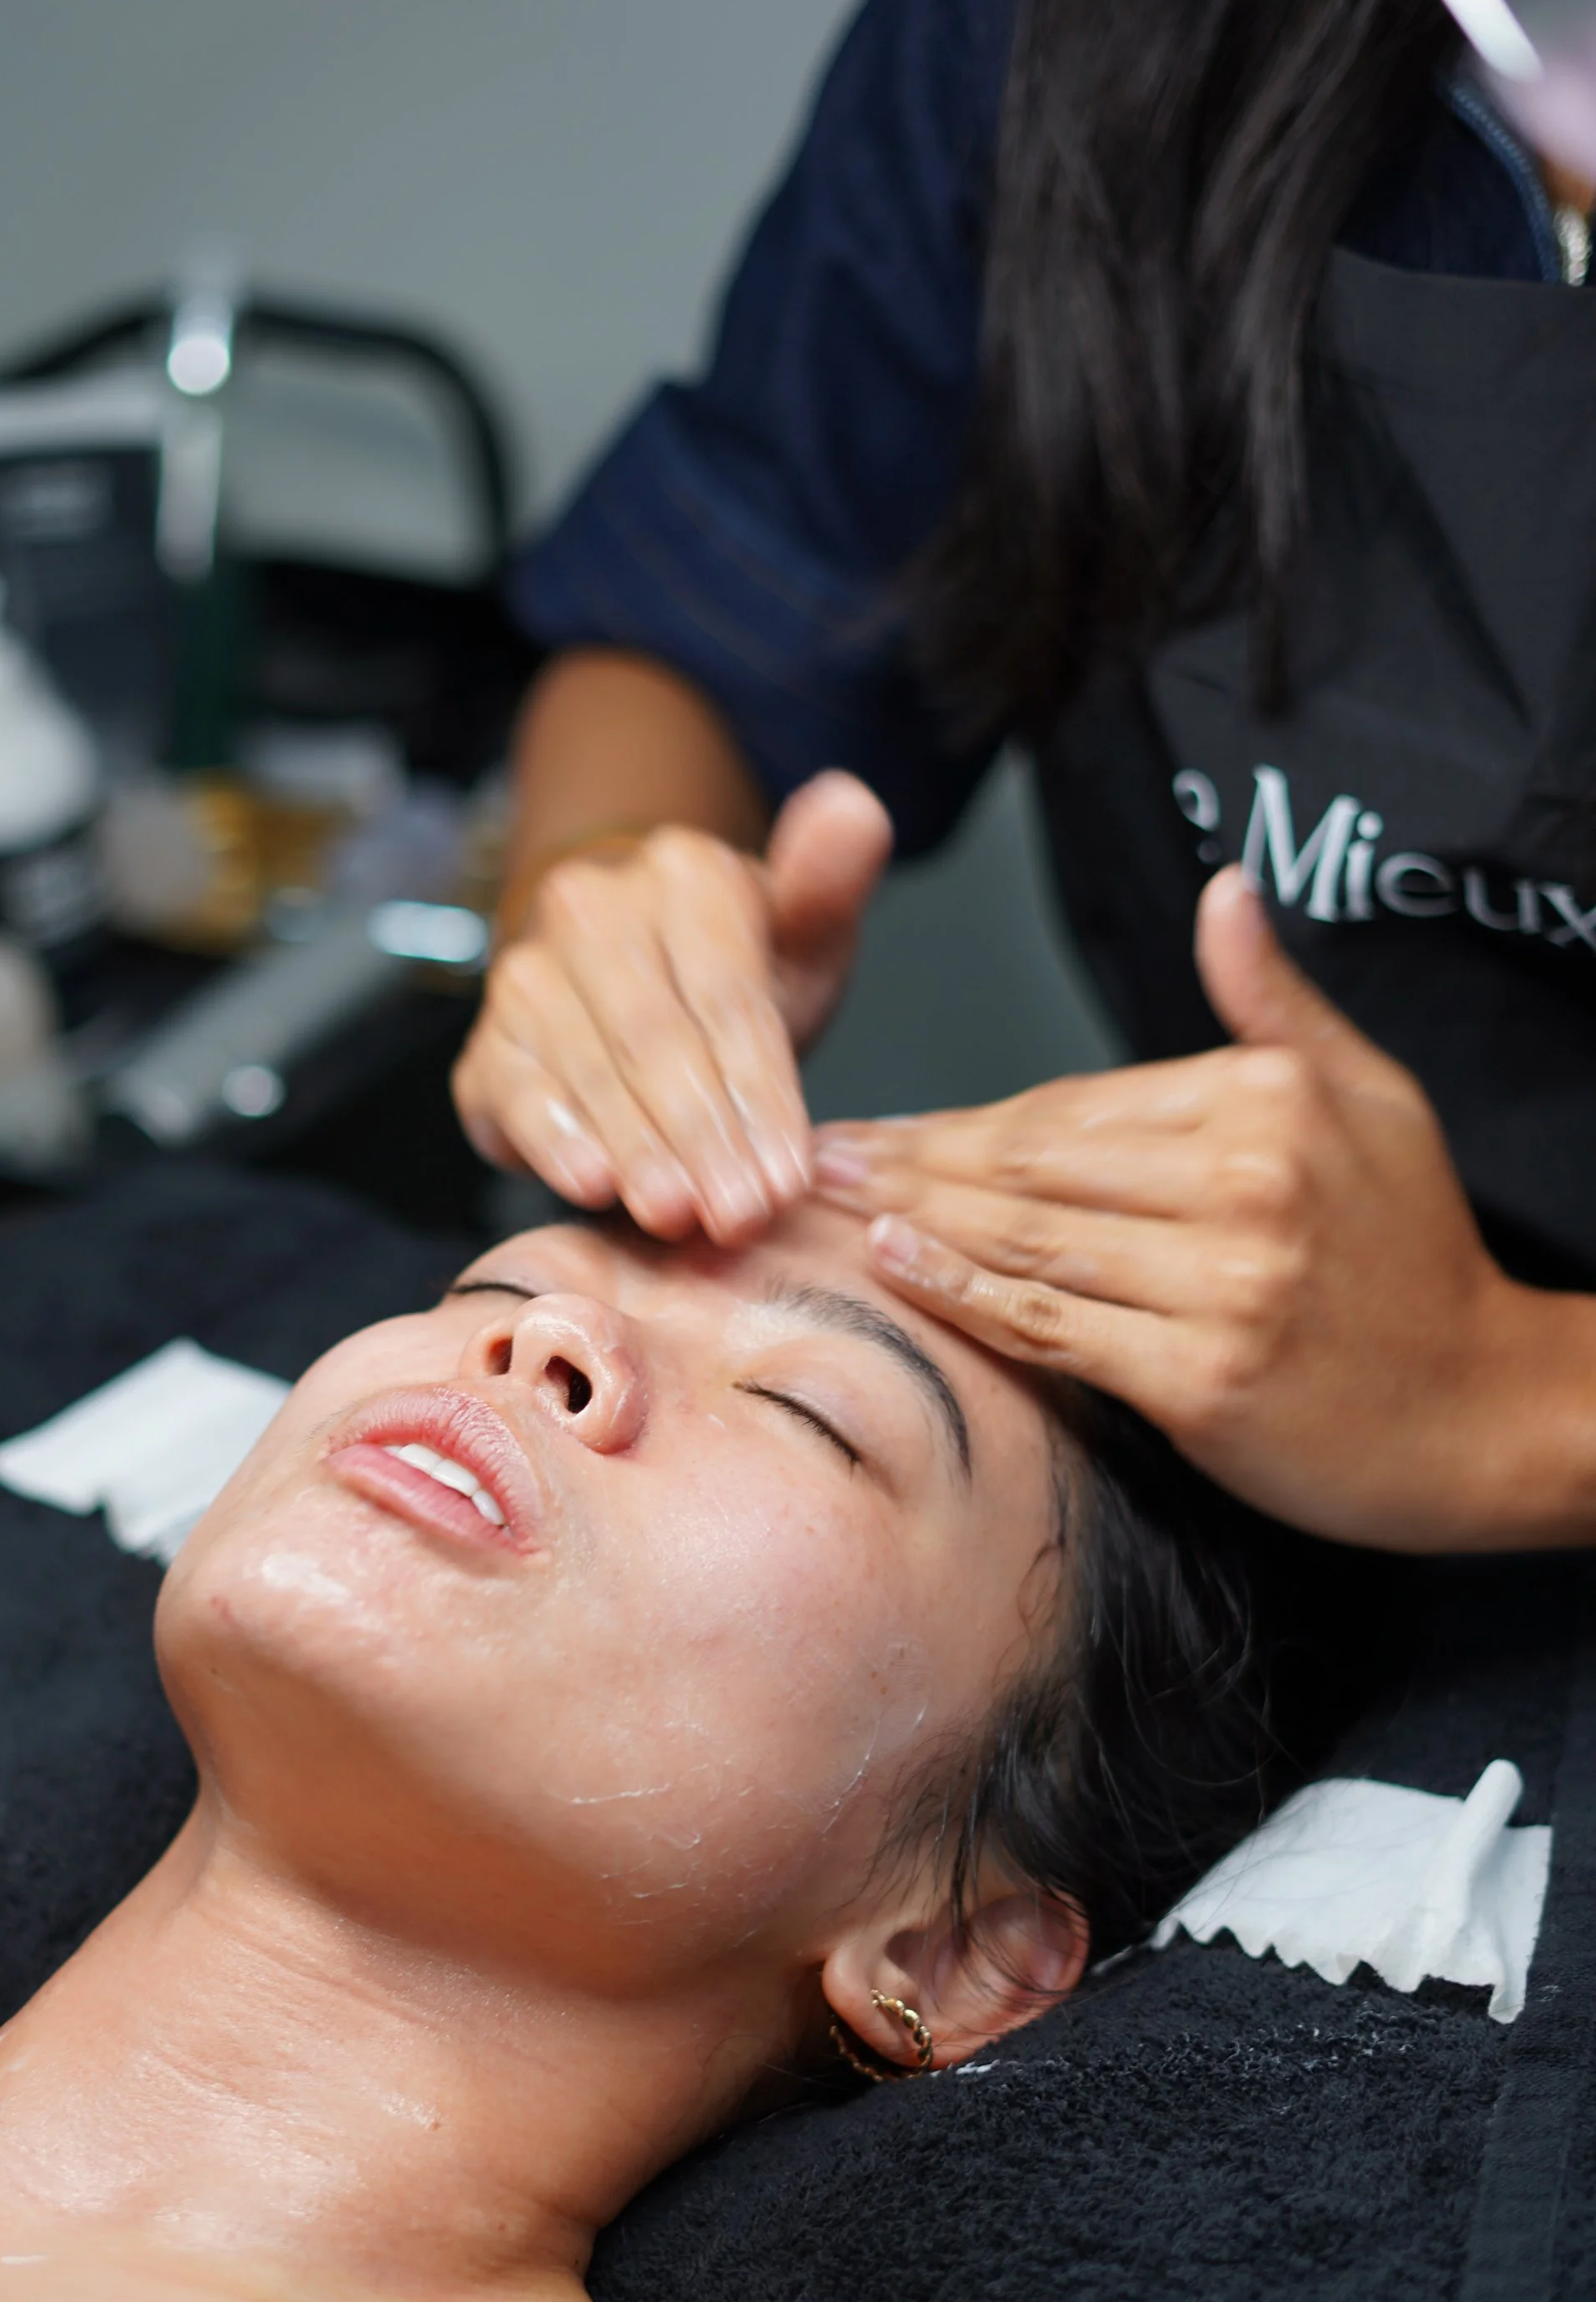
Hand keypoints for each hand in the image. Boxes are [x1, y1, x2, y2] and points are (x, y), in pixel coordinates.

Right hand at [453, 772, 891, 1243]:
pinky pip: (516, 1089)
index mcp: (682, 874)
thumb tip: (854, 804)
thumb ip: (828, 884)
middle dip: (703, 1136)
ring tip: (678, 1214)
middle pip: (657, 1038)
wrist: (632, 986)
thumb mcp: (798, 936)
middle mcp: (590, 909)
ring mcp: (527, 974)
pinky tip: (589, 1184)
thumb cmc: (729, 979)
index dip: (760, 1094)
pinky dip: (552, 1138)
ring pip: (588, 1068)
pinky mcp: (485, 1044)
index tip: (790, 1175)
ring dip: (636, 1149)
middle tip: (741, 1213)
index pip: (726, 996)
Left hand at [813, 867, 1594, 1549]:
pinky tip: (898, 1269)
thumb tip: (1222, 892)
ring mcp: (1225, 1284)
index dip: (966, 1115)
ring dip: (917, 1219)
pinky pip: (1056, 1328)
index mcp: (1267, 1101)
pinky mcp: (1205, 1379)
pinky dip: (966, 1296)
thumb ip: (1275, 1002)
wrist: (1485, 1410)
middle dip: (915, 1159)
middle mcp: (1245, 1183)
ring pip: (1031, 1239)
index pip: (1075, 1102)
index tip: (882, 1120)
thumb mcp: (1369, 1096)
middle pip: (1035, 1164)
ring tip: (829, 1204)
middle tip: (816, 1156)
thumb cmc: (1418, 1255)